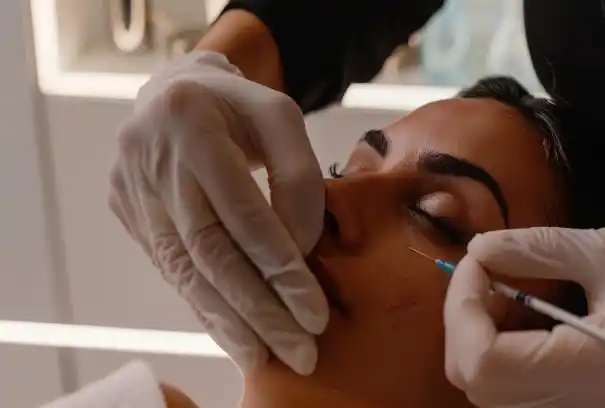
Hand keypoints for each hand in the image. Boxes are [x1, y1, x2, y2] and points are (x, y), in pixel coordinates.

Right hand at [109, 51, 328, 374]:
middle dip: (258, 309)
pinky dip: (206, 306)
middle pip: (209, 251)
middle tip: (300, 351)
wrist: (175, 91)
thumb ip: (298, 177)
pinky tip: (233, 335)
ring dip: (229, 322)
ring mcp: (132, 191)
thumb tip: (300, 251)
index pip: (241, 212)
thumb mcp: (281, 117)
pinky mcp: (130, 214)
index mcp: (189, 122)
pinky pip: (171, 270)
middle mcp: (149, 159)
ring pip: (184, 270)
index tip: (314, 312)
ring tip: (266, 358)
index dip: (279, 267)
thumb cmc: (239, 106)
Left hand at [444, 227, 604, 407]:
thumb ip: (540, 249)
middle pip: (473, 378)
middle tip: (480, 270)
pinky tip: (505, 310)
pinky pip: (497, 383)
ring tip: (495, 286)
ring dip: (469, 330)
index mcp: (591, 367)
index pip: (488, 361)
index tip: (476, 262)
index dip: (463, 309)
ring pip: (479, 384)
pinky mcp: (556, 402)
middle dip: (460, 317)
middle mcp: (571, 402)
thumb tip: (477, 249)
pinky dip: (484, 343)